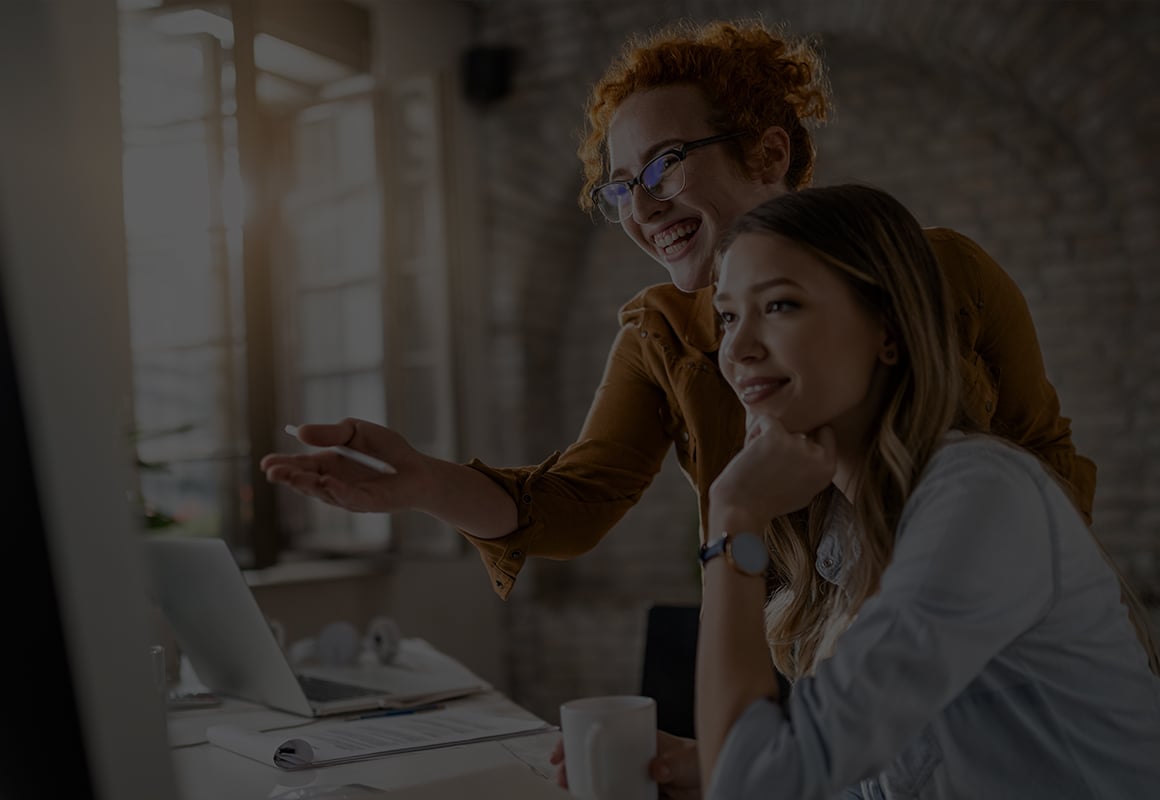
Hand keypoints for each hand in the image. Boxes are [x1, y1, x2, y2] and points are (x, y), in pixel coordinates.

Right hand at [260, 418, 431, 513]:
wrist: (417, 468)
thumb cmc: (387, 450)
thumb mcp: (356, 432)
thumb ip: (331, 433)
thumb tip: (300, 432)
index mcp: (327, 464)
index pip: (299, 465)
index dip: (282, 464)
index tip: (266, 462)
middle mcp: (333, 483)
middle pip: (305, 481)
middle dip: (288, 477)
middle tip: (271, 472)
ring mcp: (347, 495)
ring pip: (322, 492)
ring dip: (306, 484)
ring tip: (291, 476)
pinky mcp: (367, 502)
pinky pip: (349, 497)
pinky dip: (337, 490)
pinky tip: (326, 482)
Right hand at [548, 731, 701, 799]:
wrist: (712, 781)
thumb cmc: (697, 761)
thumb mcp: (686, 758)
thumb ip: (672, 763)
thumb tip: (656, 769)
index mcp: (632, 738)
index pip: (596, 731)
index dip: (573, 740)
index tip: (560, 754)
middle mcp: (626, 757)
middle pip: (590, 759)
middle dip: (571, 769)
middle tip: (563, 779)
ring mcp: (628, 777)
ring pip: (598, 781)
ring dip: (583, 787)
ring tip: (575, 793)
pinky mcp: (635, 796)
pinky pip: (612, 797)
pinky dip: (600, 799)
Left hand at [709, 414, 836, 529]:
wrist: (741, 509)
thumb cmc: (767, 502)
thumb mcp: (804, 490)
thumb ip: (812, 468)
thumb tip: (813, 442)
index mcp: (827, 469)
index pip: (826, 433)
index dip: (808, 435)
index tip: (790, 447)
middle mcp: (817, 456)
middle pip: (800, 431)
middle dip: (784, 440)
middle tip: (769, 463)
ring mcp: (797, 444)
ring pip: (782, 425)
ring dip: (766, 438)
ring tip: (757, 461)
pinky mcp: (775, 436)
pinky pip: (765, 420)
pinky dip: (754, 431)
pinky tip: (748, 450)